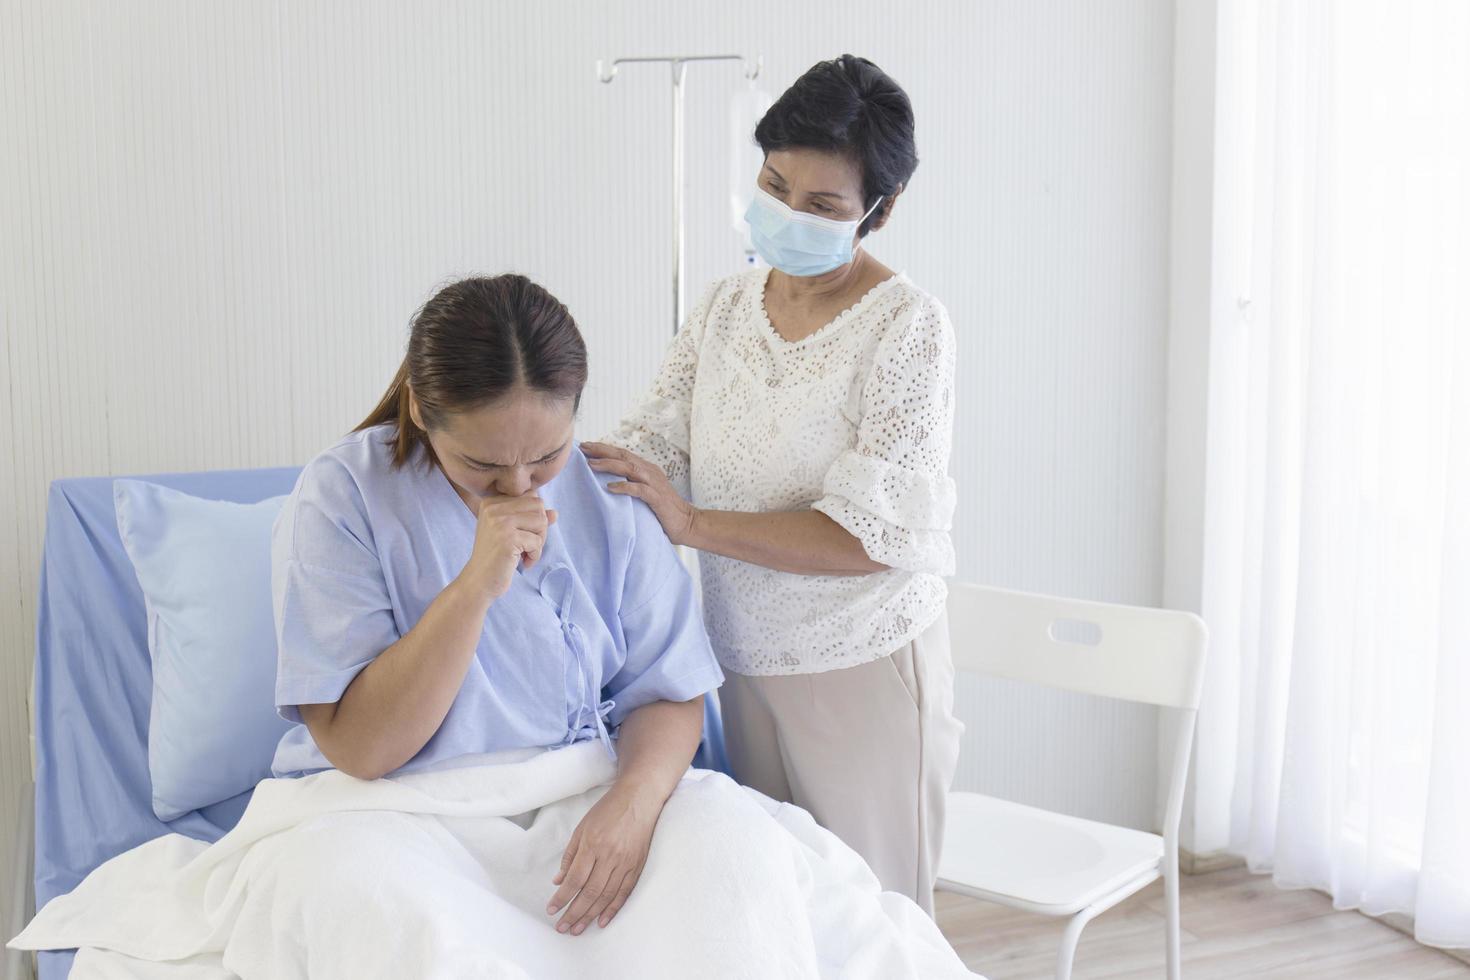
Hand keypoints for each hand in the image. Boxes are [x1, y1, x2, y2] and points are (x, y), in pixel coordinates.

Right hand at [459, 492, 557, 599]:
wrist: (478, 581)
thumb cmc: (496, 556)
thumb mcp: (513, 532)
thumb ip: (532, 519)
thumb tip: (555, 513)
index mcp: (492, 502)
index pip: (531, 496)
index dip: (534, 516)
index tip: (523, 533)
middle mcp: (493, 508)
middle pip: (538, 506)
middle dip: (540, 527)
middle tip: (528, 544)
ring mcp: (500, 523)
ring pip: (541, 521)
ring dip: (539, 541)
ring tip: (525, 552)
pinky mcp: (508, 539)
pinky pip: (537, 541)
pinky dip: (535, 555)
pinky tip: (523, 562)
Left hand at [546, 781, 661, 934]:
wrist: (639, 798)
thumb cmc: (608, 810)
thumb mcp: (582, 828)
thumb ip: (570, 855)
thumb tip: (559, 881)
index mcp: (593, 844)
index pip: (575, 879)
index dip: (562, 898)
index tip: (552, 910)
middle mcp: (610, 856)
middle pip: (590, 892)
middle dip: (574, 913)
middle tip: (562, 928)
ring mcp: (626, 862)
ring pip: (606, 896)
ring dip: (590, 915)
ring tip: (577, 929)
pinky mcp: (637, 866)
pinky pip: (624, 892)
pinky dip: (613, 909)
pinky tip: (602, 921)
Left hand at [580, 443, 697, 545]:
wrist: (687, 523)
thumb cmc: (664, 510)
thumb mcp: (646, 492)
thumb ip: (632, 483)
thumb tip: (608, 481)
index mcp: (647, 469)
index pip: (622, 454)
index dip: (604, 448)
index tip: (586, 446)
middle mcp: (650, 472)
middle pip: (623, 456)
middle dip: (602, 451)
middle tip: (583, 448)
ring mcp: (655, 484)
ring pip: (629, 468)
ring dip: (609, 465)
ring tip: (591, 465)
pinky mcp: (657, 498)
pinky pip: (639, 489)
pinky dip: (624, 487)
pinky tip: (610, 487)